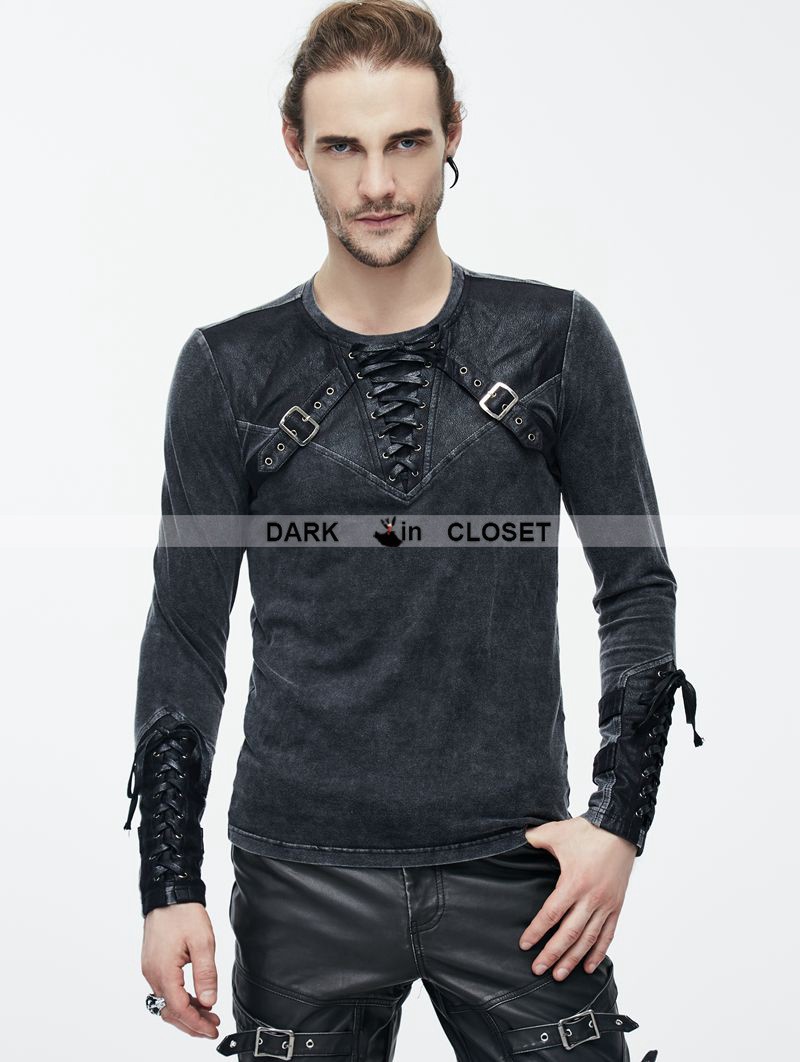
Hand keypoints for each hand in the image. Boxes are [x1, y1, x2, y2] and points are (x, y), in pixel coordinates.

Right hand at [141, 902, 220, 1038]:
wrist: (169, 894)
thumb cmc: (184, 913)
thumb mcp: (202, 942)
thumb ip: (206, 974)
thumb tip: (208, 1001)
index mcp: (163, 971)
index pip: (179, 1009)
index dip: (196, 1023)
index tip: (212, 1030)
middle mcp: (152, 974)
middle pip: (170, 1011)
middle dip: (192, 1023)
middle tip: (212, 1027)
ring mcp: (151, 970)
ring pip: (167, 1002)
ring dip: (186, 1012)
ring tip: (208, 1015)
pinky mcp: (153, 964)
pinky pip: (165, 990)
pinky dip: (179, 999)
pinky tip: (195, 999)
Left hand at [519, 817, 635, 979]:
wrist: (619, 829)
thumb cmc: (586, 831)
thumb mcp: (555, 832)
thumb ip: (533, 839)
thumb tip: (513, 841)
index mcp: (573, 882)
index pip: (551, 915)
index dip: (536, 931)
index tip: (525, 945)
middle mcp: (590, 898)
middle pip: (569, 934)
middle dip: (552, 954)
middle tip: (538, 969)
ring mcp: (606, 904)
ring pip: (588, 939)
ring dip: (573, 959)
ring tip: (559, 975)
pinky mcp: (616, 906)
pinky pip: (607, 934)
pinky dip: (598, 952)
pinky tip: (588, 966)